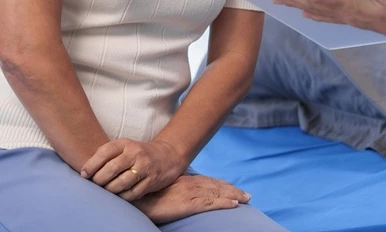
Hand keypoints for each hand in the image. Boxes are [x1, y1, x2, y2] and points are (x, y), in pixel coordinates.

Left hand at [80, 138, 184, 199]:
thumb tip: (85, 171)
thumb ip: (108, 155)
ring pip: (122, 182)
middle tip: (95, 184)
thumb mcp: (125, 147)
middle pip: (112, 168)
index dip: (92, 164)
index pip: (105, 152)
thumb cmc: (138, 153)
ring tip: (105, 191)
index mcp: (126, 143)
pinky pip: (133, 193)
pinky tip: (118, 196)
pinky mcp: (152, 181)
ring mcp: (145, 167)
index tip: (84, 174)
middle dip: (99, 179)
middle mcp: (135, 153)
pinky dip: (123, 197)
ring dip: (110, 190)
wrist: (167, 156)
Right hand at [132, 174, 250, 223]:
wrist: (139, 198)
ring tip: (245, 199)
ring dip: (233, 195)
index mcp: (184, 181)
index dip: (221, 185)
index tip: (233, 189)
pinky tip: (234, 204)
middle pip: (216, 186)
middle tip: (247, 195)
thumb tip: (175, 193)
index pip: (207, 182)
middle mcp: (190, 185)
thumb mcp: (161, 189)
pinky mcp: (190, 204)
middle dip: (232, 190)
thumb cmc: (146, 195)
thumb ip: (171, 189)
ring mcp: (191, 194)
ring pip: (218, 193)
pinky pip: (211, 203)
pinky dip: (224, 202)